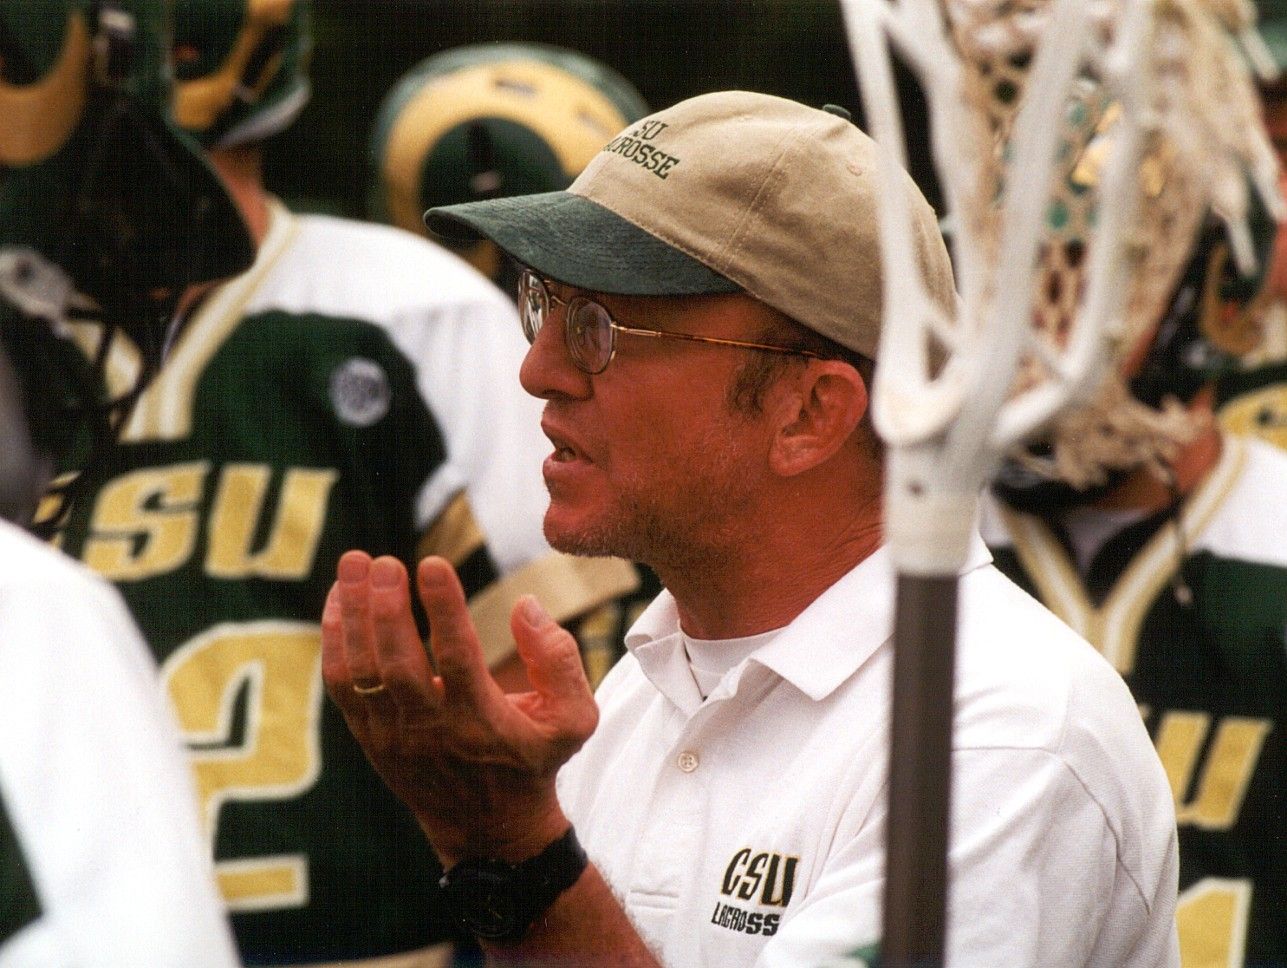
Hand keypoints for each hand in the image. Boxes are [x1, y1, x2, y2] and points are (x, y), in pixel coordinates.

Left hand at [321, 551, 598, 863]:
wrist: (490, 830)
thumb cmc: (533, 762)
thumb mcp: (573, 720)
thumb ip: (560, 660)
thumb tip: (525, 606)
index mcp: (481, 722)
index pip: (457, 658)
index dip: (443, 608)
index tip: (432, 563)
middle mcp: (431, 730)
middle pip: (397, 665)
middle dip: (386, 609)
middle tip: (385, 561)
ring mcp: (394, 736)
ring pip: (362, 672)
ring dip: (354, 615)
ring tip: (355, 562)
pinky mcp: (370, 737)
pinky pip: (342, 686)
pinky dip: (335, 641)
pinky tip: (341, 599)